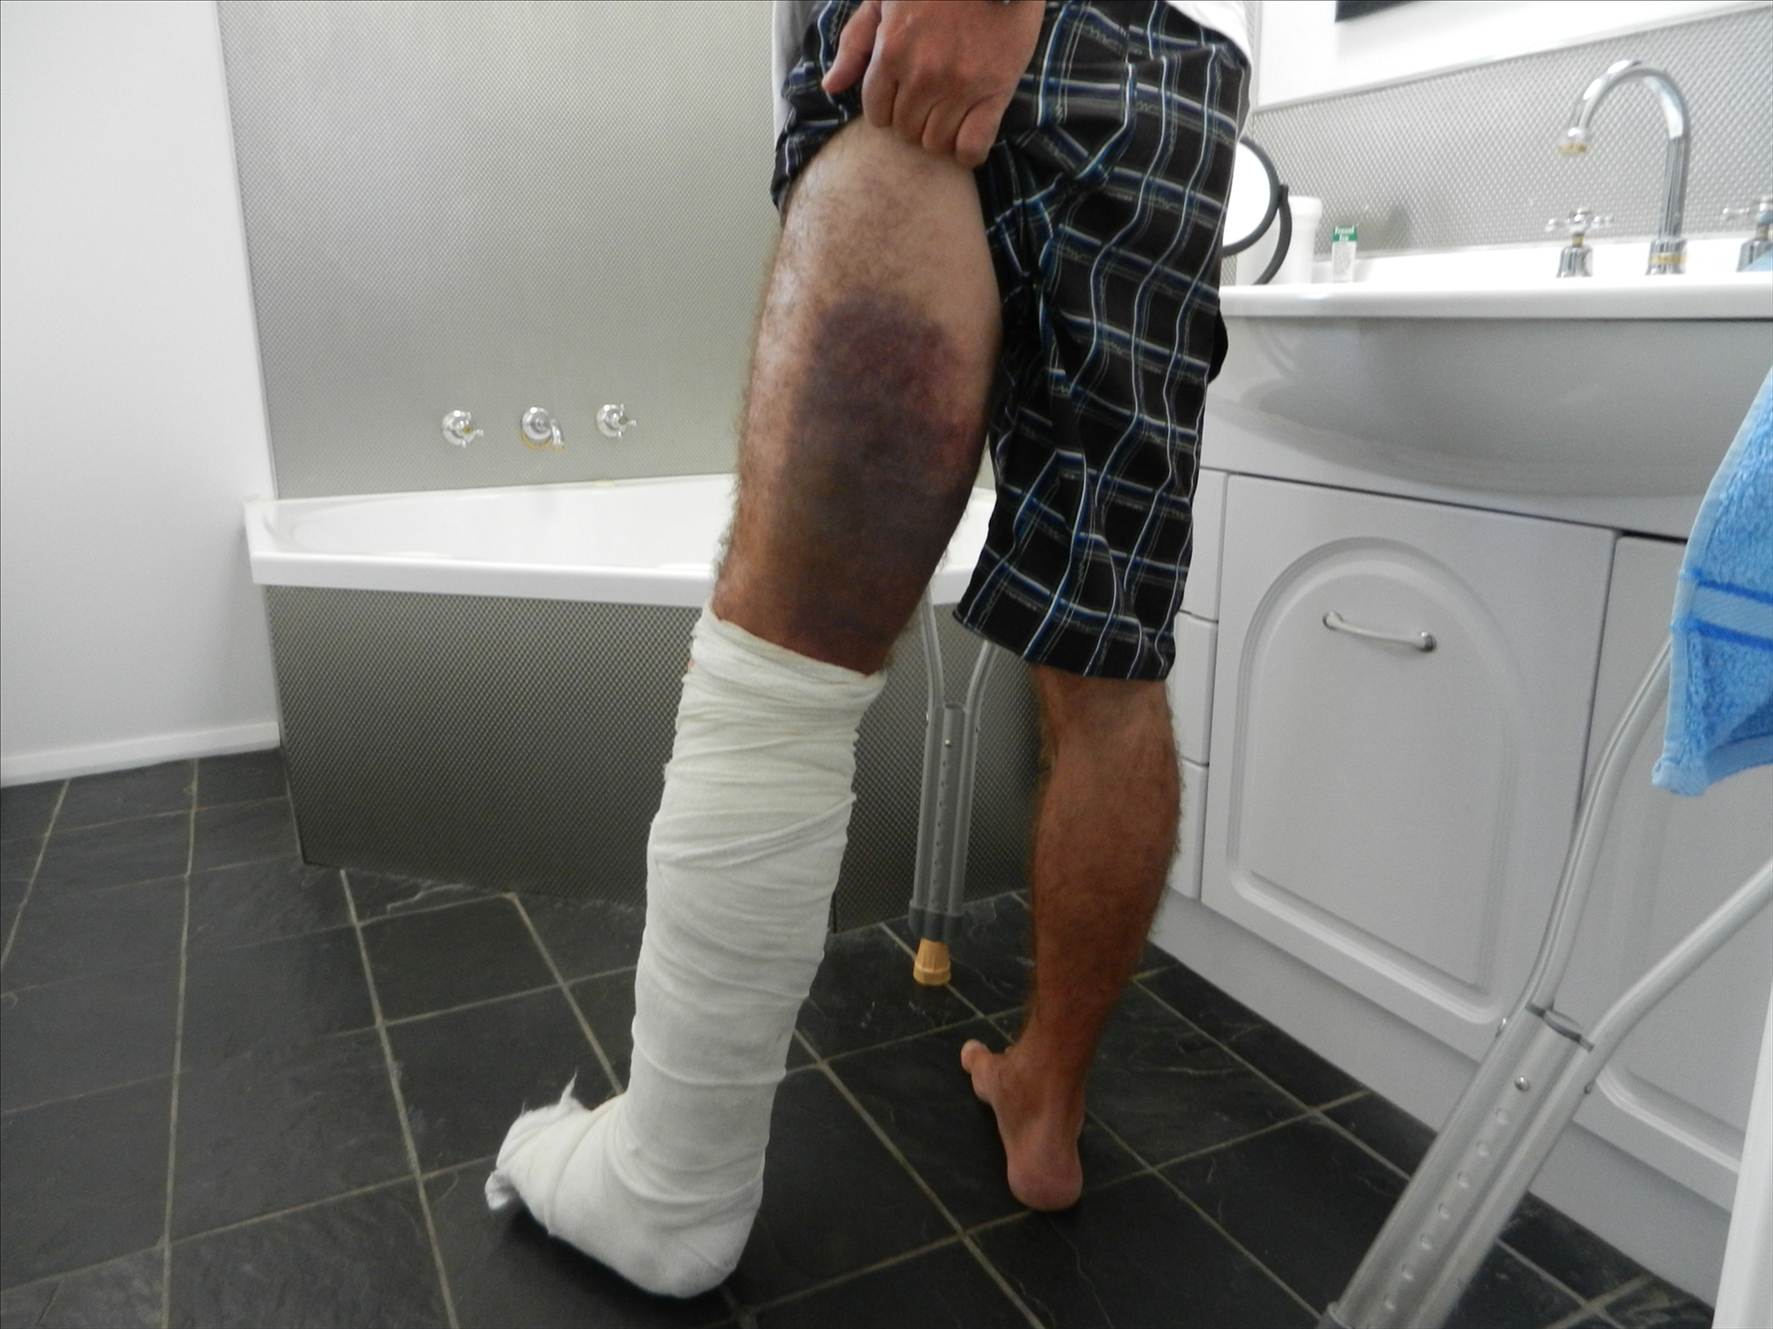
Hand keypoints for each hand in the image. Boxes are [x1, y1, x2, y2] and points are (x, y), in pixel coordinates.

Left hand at [822, 0, 1044, 168]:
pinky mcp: (995, 92)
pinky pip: (972, 147)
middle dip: (912, 120)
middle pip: (906, 131)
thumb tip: (831, 88)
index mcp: (892, 52)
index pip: (877, 113)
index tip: (900, 97)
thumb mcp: (882, 1)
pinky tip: (967, 135)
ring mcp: (960, 86)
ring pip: (936, 143)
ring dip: (938, 134)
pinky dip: (967, 151)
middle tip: (927, 102)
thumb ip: (855, 44)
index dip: (886, 109)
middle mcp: (923, 74)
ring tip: (948, 113)